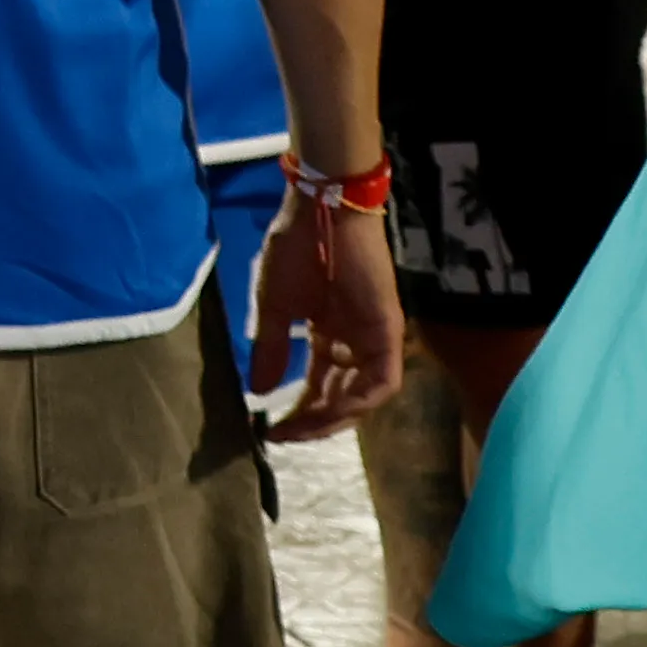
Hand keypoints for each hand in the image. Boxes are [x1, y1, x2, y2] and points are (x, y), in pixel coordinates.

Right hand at [250, 187, 404, 438]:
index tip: (268, 430)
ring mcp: (374, 338)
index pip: (319, 386)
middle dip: (314, 422)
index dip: (297, 412)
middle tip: (284, 435)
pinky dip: (359, 400)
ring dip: (335, 418)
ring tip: (302, 426)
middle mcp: (354, 343)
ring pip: (364, 396)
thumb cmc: (295, 249)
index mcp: (328, 335)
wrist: (322, 211)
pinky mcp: (389, 331)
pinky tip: (330, 409)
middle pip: (342, 397)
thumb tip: (257, 392)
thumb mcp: (274, 307)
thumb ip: (269, 349)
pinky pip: (382, 380)